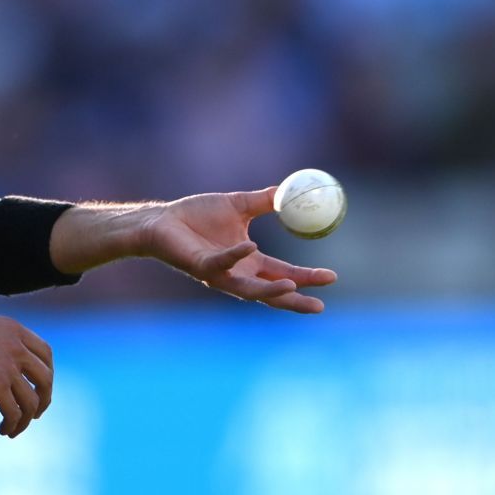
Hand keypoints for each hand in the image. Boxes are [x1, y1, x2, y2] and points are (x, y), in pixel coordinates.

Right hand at [0, 309, 53, 436]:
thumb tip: (4, 362)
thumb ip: (3, 342)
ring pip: (31, 401)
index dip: (47, 372)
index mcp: (17, 332)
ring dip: (27, 419)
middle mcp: (18, 349)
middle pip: (46, 379)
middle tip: (36, 412)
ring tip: (15, 427)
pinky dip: (13, 425)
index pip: (45, 354)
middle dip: (44, 399)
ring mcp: (9, 369)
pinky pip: (14, 413)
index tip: (40, 385)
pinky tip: (4, 429)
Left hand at [135, 187, 335, 313]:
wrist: (163, 219)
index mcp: (250, 262)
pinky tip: (251, 246)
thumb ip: (265, 200)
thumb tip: (292, 190)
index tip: (332, 278)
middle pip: (272, 293)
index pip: (284, 275)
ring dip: (270, 290)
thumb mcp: (239, 205)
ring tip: (292, 286)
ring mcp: (219, 273)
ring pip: (248, 290)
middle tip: (320, 304)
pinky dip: (235, 256)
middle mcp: (237, 274)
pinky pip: (221, 263)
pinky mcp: (200, 266)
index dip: (306, 279)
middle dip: (296, 298)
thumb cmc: (197, 216)